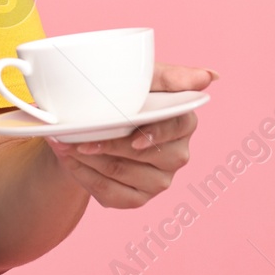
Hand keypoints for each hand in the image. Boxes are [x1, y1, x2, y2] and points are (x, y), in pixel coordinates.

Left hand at [46, 63, 218, 209]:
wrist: (94, 124)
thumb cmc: (123, 94)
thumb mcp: (143, 78)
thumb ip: (173, 77)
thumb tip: (210, 76)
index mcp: (183, 121)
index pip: (176, 128)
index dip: (155, 135)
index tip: (133, 139)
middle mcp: (177, 154)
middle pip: (143, 155)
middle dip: (106, 144)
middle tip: (74, 134)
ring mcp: (160, 180)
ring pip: (121, 173)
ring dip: (88, 159)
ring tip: (64, 143)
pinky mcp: (138, 198)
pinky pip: (110, 194)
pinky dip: (84, 176)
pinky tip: (71, 160)